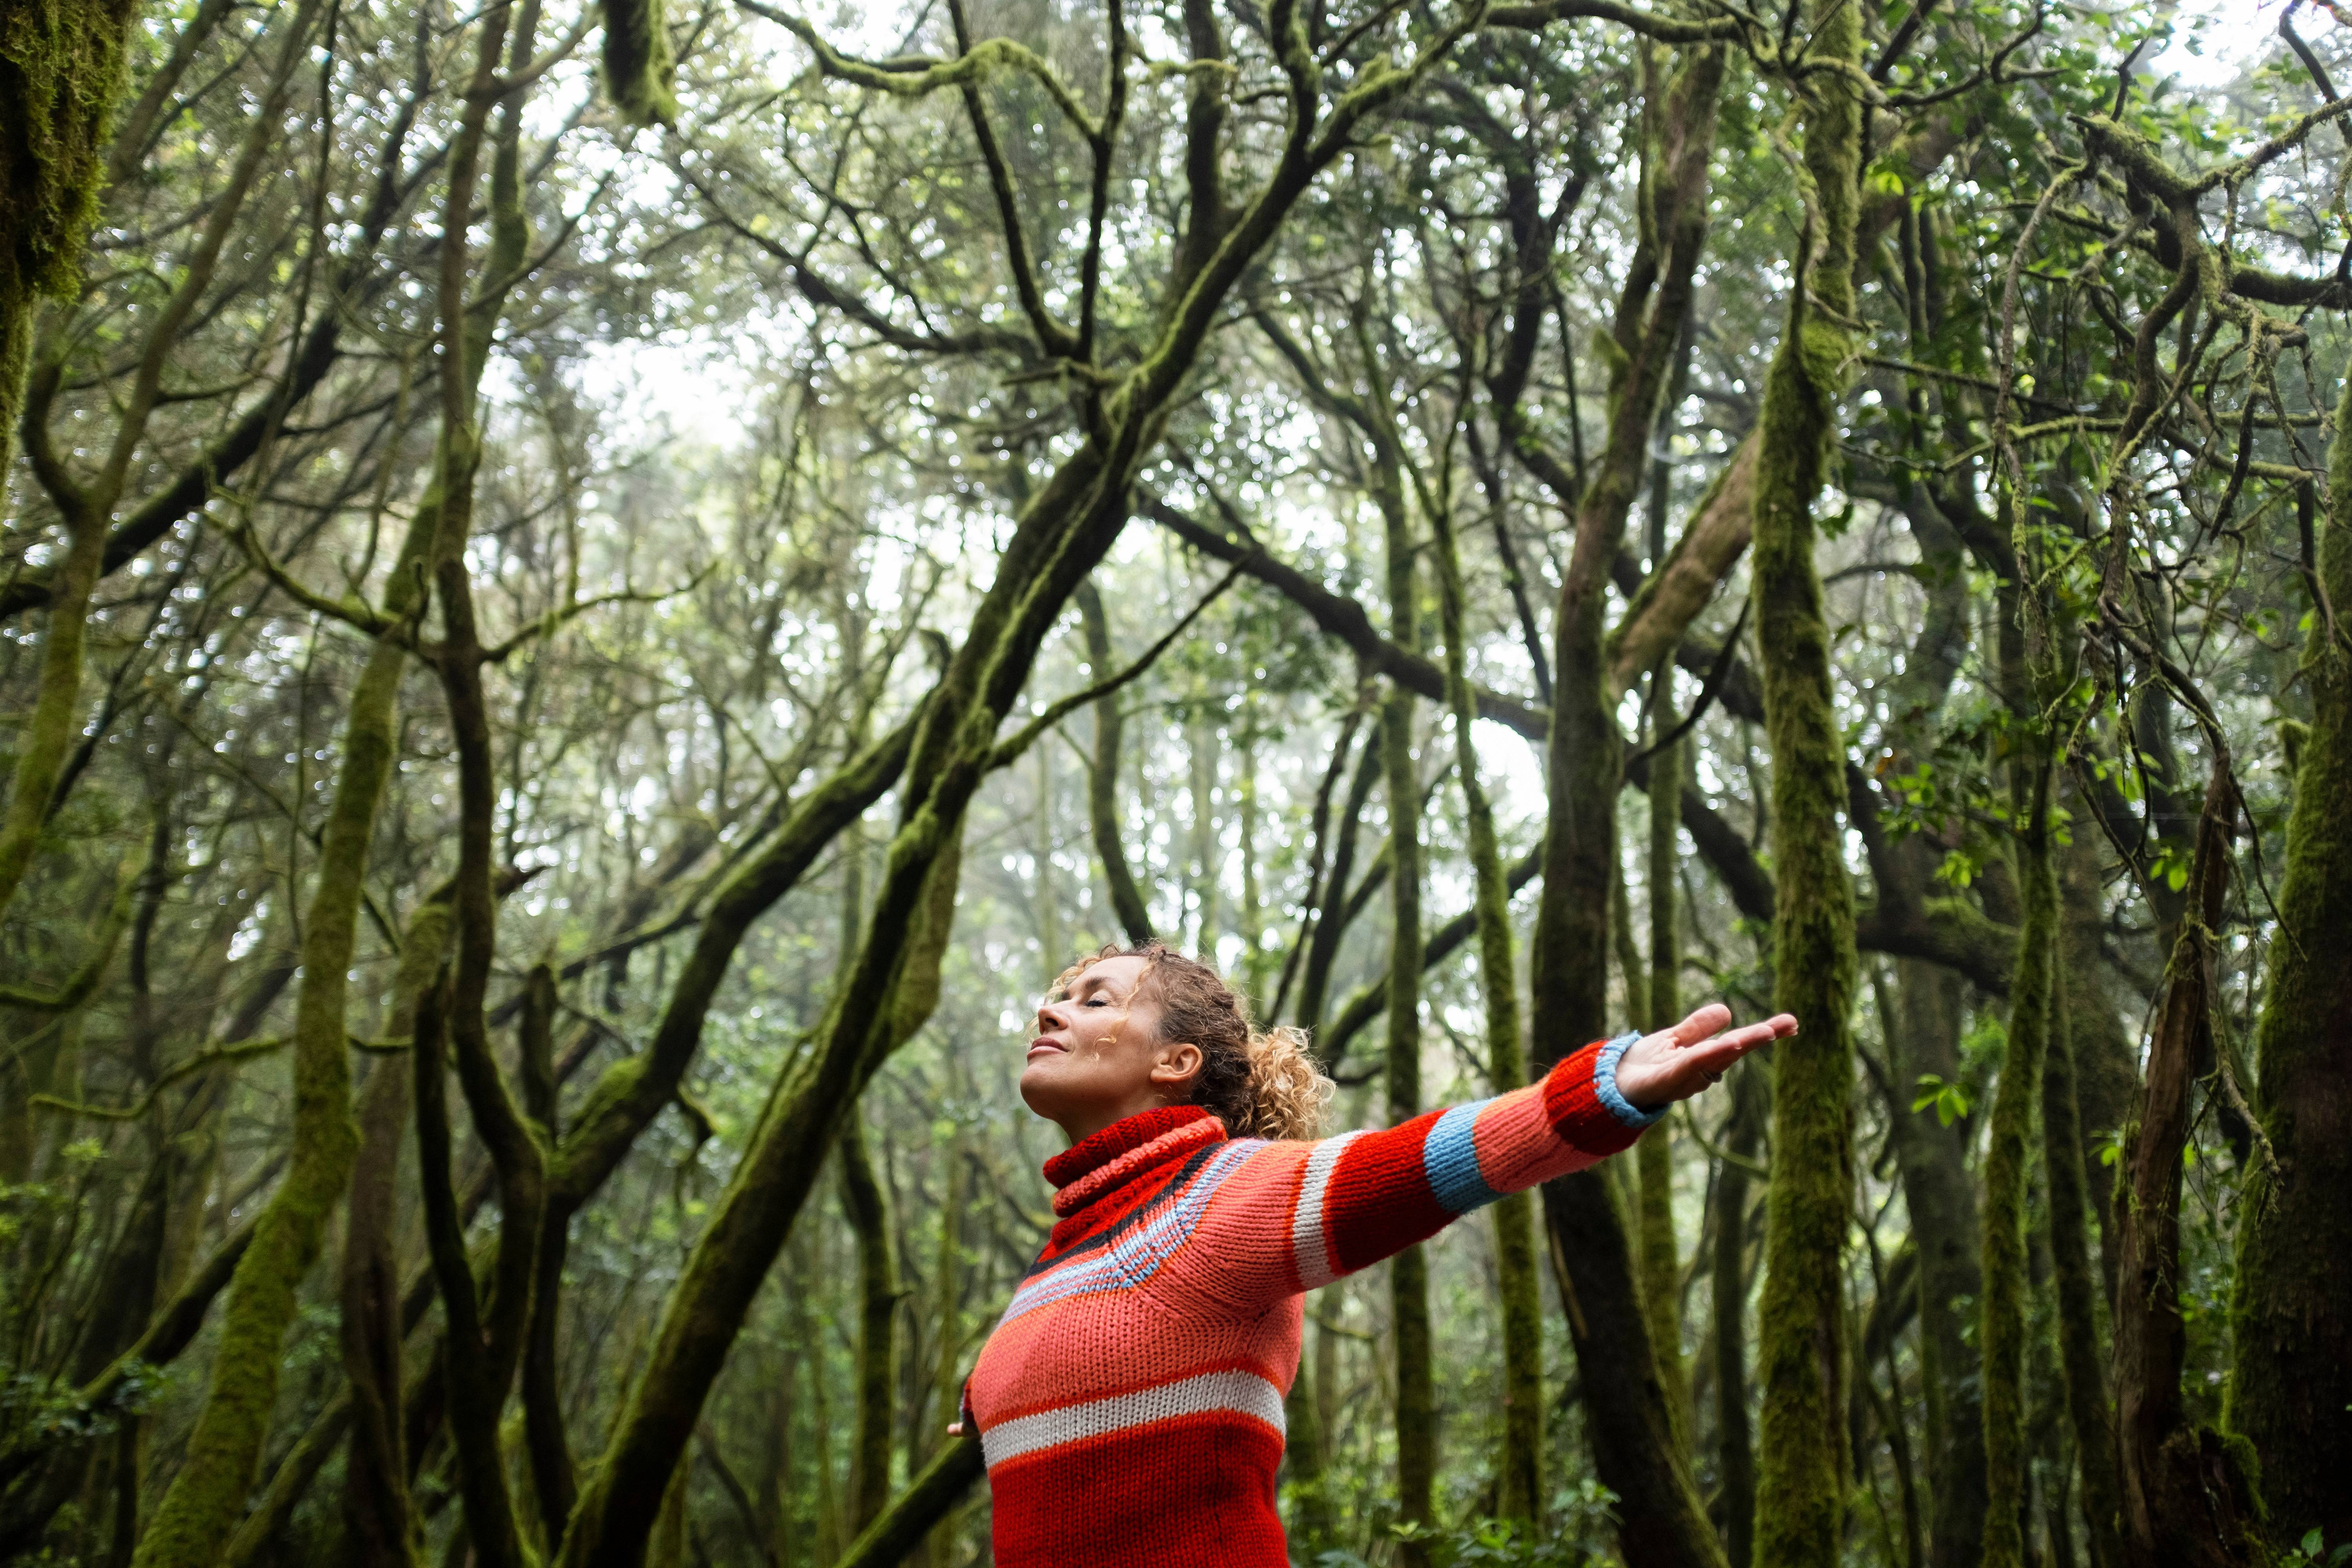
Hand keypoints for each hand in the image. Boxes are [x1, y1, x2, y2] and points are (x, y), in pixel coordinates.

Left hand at [1612, 1002, 1796, 1110]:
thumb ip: (1698, 1028)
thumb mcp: (1674, 1039)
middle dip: (1758, 1038)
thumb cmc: (1644, 1065)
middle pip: (1732, 1051)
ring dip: (1736, 1046)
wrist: (1610, 1085)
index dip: (1763, 1033)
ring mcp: (1681, 1078)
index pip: (1738, 1043)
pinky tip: (1725, 1046)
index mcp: (1704, 1059)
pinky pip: (1686, 1068)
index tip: (1791, 1023)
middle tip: (1787, 1025)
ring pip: (1713, 1060)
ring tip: (1761, 1033)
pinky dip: (1705, 1057)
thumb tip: (1727, 1010)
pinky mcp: (1662, 1082)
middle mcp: (1697, 1071)